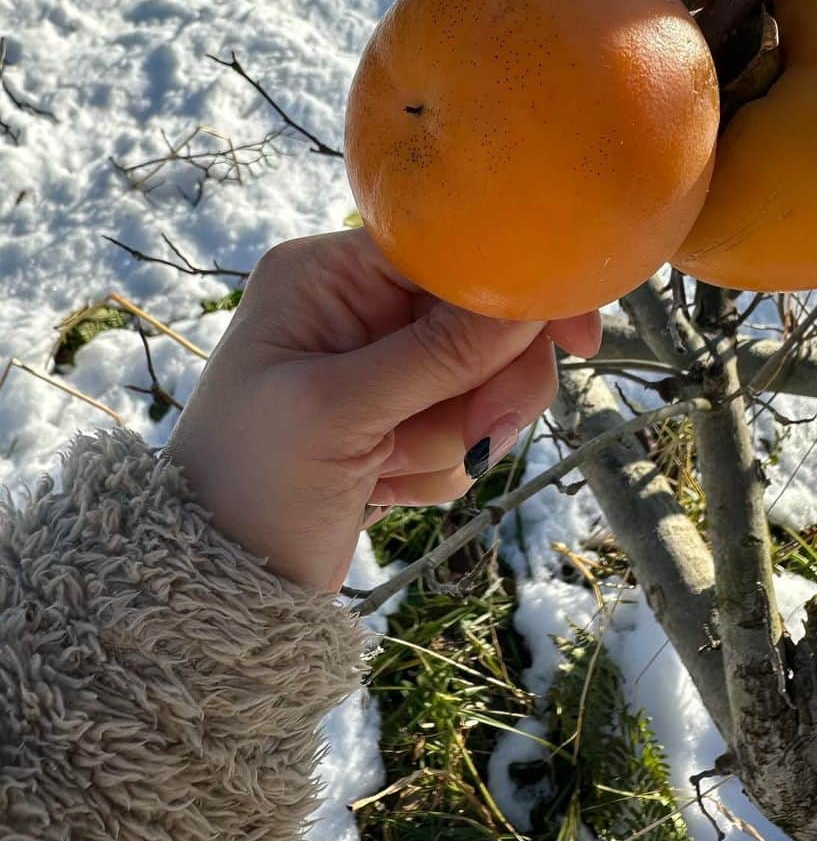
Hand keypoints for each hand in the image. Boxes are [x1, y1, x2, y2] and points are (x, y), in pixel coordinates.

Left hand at [163, 229, 600, 591]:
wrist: (216, 584)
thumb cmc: (247, 483)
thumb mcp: (337, 411)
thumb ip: (436, 355)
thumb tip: (530, 305)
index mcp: (326, 276)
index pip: (446, 256)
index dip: (515, 290)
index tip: (576, 334)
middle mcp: (356, 310)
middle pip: (479, 322)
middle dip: (485, 387)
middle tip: (481, 439)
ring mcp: (381, 370)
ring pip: (481, 384)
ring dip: (449, 439)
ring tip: (385, 471)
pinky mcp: (397, 422)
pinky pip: (463, 433)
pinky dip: (434, 469)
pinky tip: (378, 488)